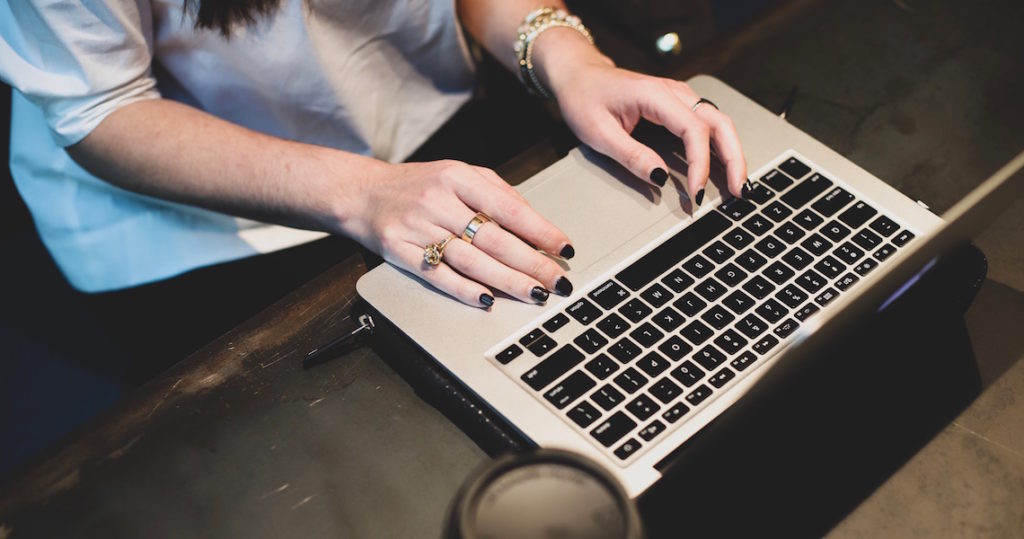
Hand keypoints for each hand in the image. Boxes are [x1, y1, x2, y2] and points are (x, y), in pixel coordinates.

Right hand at [346, 160, 574, 307]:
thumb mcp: (458, 174)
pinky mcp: (399, 251)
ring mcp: (417, 228)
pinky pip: (437, 274)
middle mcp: (438, 201)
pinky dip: (463, 289)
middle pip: (493, 238)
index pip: (508, 208)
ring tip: (534, 293)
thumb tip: (535, 223)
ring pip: (470, 260)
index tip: (563, 248)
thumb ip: (496, 193)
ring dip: (506, 280)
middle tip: (557, 281)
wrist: (361, 192)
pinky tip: (487, 298)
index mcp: (457, 177)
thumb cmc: (418, 185)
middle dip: (531, 263)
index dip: (540, 230)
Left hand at [536, 32, 747, 201]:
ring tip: (738, 185)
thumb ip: (630, 155)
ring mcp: (680, 98)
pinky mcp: (678, 107)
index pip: (693, 129)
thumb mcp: (598, 132)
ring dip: (732, 154)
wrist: (580, 75)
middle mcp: (675, 92)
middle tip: (740, 190)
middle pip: (719, 123)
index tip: (696, 192)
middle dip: (734, 158)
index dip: (700, 163)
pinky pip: (708, 126)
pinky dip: (719, 147)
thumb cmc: (585, 99)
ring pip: (719, 123)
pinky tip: (723, 169)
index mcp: (655, 95)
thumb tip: (660, 178)